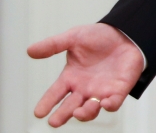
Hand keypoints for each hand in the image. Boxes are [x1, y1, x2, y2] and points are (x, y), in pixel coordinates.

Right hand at [27, 23, 143, 126]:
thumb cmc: (99, 37)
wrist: (125, 33)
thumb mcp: (74, 37)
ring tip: (78, 112)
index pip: (55, 93)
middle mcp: (84, 88)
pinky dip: (109, 106)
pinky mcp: (119, 90)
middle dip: (62, 115)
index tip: (38, 112)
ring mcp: (101, 91)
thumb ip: (53, 45)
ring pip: (90, 110)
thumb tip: (30, 50)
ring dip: (85, 113)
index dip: (46, 103)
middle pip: (70, 107)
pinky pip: (113, 103)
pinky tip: (104, 103)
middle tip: (54, 121)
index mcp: (71, 77)